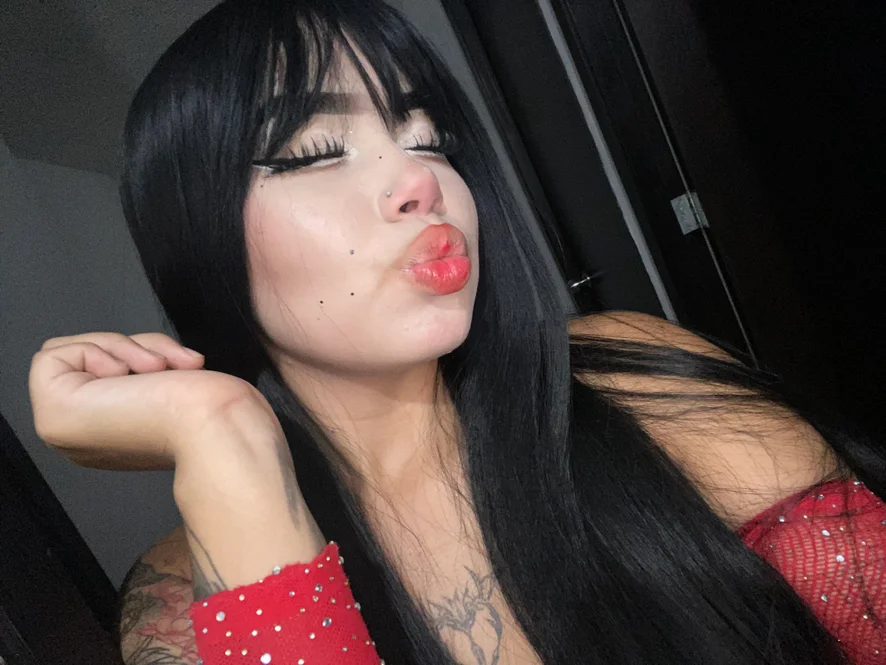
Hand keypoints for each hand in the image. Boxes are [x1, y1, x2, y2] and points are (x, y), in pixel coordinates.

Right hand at [28, 332, 278, 470]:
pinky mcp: (52, 413)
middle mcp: (81, 438)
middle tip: (163, 366)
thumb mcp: (167, 385)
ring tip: (154, 370)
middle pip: (84, 357)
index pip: (100, 370)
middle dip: (133, 346)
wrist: (216, 425)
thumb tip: (137, 364)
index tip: (174, 367)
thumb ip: (140, 377)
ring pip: (71, 352)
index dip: (139, 352)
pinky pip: (53, 355)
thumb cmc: (209, 408)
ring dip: (123, 348)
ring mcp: (62, 429)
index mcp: (109, 437)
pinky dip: (95, 351)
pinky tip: (125, 377)